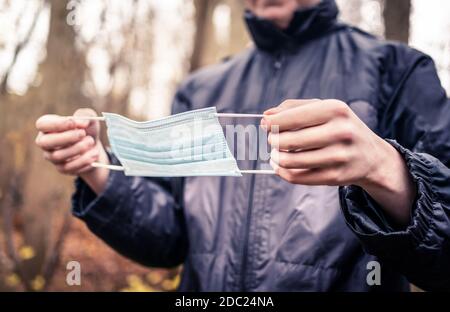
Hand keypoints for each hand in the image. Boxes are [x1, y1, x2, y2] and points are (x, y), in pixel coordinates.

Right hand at [35, 108, 109, 193]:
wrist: (94, 147)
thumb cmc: (87, 129)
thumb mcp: (90, 118)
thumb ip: (86, 116)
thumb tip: (82, 123)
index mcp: (48, 126)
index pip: (42, 124)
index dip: (56, 124)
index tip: (73, 123)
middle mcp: (46, 142)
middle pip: (44, 142)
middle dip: (65, 138)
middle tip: (83, 133)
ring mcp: (52, 157)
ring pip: (58, 156)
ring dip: (77, 149)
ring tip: (91, 142)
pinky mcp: (62, 168)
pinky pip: (69, 167)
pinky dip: (84, 161)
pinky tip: (94, 154)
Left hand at [262, 99, 415, 224]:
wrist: (371, 156)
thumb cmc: (340, 127)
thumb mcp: (324, 109)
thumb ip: (293, 108)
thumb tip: (266, 117)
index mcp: (336, 110)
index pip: (292, 118)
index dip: (273, 123)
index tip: (265, 125)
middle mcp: (340, 132)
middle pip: (288, 141)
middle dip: (273, 141)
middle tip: (272, 140)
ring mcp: (339, 157)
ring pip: (290, 161)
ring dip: (275, 158)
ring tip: (274, 154)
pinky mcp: (335, 177)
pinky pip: (297, 177)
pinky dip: (282, 172)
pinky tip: (280, 166)